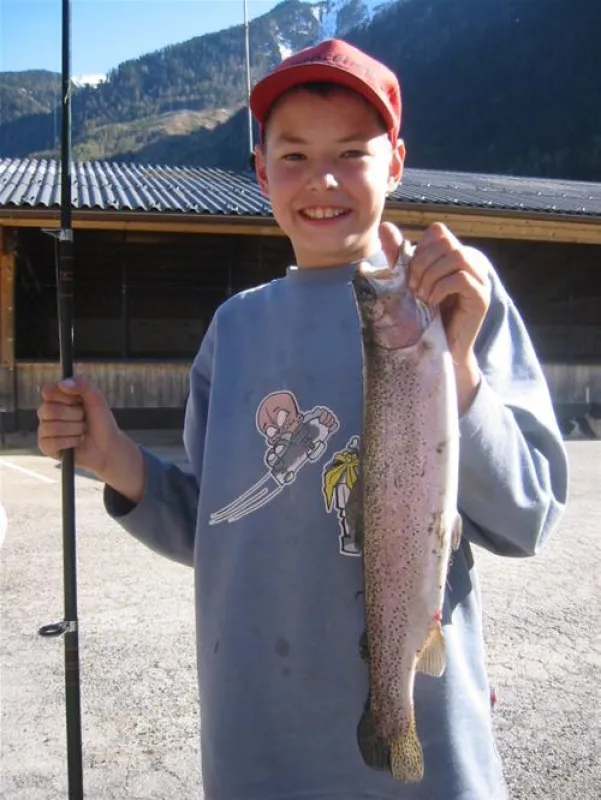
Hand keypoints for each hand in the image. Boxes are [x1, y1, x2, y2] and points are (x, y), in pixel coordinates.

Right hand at [37, 375, 143, 500]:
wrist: (107, 446)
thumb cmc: (101, 420)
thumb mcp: (96, 398)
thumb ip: (83, 385)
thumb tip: (62, 384)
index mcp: (56, 397)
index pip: (48, 391)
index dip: (65, 397)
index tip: (79, 401)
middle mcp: (47, 412)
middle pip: (50, 410)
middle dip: (75, 415)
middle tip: (84, 419)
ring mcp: (44, 429)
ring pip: (52, 427)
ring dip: (75, 430)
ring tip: (82, 431)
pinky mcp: (46, 446)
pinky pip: (52, 443)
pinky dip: (70, 442)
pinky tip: (76, 442)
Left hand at [379, 221, 490, 413]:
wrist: (440, 348)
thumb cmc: (424, 315)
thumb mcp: (408, 281)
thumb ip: (399, 255)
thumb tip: (386, 226)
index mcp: (455, 254)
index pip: (438, 231)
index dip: (420, 249)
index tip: (410, 274)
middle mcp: (472, 262)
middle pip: (447, 242)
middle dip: (422, 263)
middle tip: (413, 288)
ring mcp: (480, 279)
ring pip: (457, 256)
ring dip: (431, 276)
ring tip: (422, 296)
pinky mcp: (482, 297)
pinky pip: (462, 278)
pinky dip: (441, 288)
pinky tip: (432, 303)